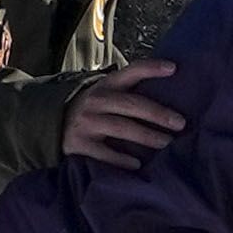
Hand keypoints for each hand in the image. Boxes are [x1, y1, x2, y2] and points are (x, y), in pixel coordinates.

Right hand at [57, 63, 187, 167]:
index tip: (173, 68)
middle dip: (157, 113)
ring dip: (147, 136)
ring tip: (166, 143)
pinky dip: (123, 159)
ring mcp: (87, 123)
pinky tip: (138, 164)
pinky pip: (106, 153)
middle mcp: (97, 101)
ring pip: (122, 128)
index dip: (151, 68)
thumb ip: (128, 93)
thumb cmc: (92, 111)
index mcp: (106, 86)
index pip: (131, 72)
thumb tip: (169, 97)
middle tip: (180, 123)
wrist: (52, 126)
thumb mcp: (105, 94)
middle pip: (131, 104)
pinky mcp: (80, 144)